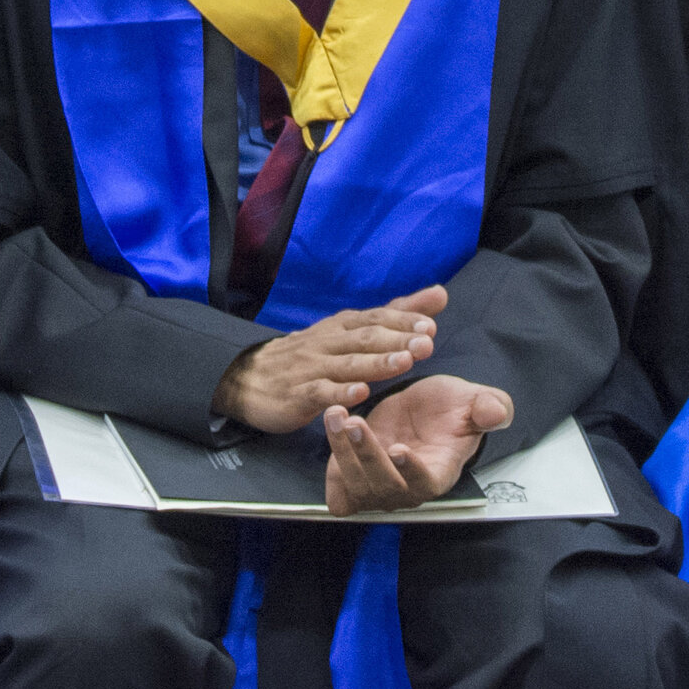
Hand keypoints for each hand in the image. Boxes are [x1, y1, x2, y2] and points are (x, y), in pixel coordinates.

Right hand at [214, 285, 445, 434]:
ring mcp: (312, 368)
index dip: (402, 321)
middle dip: (397, 339)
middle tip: (426, 343)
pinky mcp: (299, 394)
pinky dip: (341, 392)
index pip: (375, 318)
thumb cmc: (308, 355)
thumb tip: (440, 294)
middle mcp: (328, 342)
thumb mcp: (347, 331)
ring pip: (348, 364)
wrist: (248, 378)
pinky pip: (322, 392)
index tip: (430, 325)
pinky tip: (360, 394)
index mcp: (341, 326)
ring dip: (377, 362)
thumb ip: (395, 315)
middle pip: (365, 338)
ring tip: (403, 362)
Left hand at [321, 374, 511, 512]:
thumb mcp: (474, 400)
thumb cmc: (450, 409)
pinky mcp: (353, 483)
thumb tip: (497, 412)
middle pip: (385, 487)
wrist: (421, 410)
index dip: (412, 472)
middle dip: (368, 456)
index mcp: (439, 473)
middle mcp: (407, 490)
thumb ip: (489, 407)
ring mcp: (378, 491)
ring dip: (343, 452)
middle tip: (356, 423)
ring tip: (336, 414)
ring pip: (356, 486)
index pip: (426, 484)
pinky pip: (338, 489)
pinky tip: (331, 427)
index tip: (399, 449)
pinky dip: (331, 465)